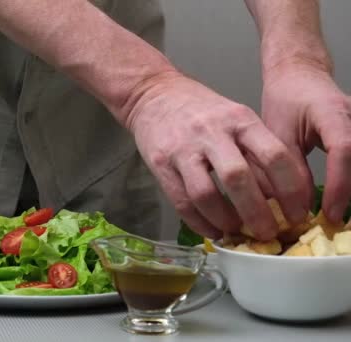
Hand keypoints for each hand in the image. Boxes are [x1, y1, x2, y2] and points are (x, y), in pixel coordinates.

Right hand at [125, 73, 308, 239]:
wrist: (153, 94)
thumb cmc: (201, 111)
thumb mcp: (235, 118)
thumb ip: (254, 151)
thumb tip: (277, 197)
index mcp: (240, 120)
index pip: (274, 156)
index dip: (291, 190)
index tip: (298, 214)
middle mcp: (212, 133)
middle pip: (239, 179)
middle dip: (257, 214)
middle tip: (268, 234)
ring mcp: (183, 148)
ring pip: (206, 194)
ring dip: (224, 220)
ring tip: (235, 232)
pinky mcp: (160, 163)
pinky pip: (182, 201)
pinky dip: (199, 223)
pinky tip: (211, 230)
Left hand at [261, 61, 350, 221]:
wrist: (301, 76)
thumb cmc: (287, 101)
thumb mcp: (278, 133)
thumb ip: (285, 168)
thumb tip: (289, 207)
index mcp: (332, 112)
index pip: (344, 149)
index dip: (339, 185)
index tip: (329, 214)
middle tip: (337, 225)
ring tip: (338, 219)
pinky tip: (343, 204)